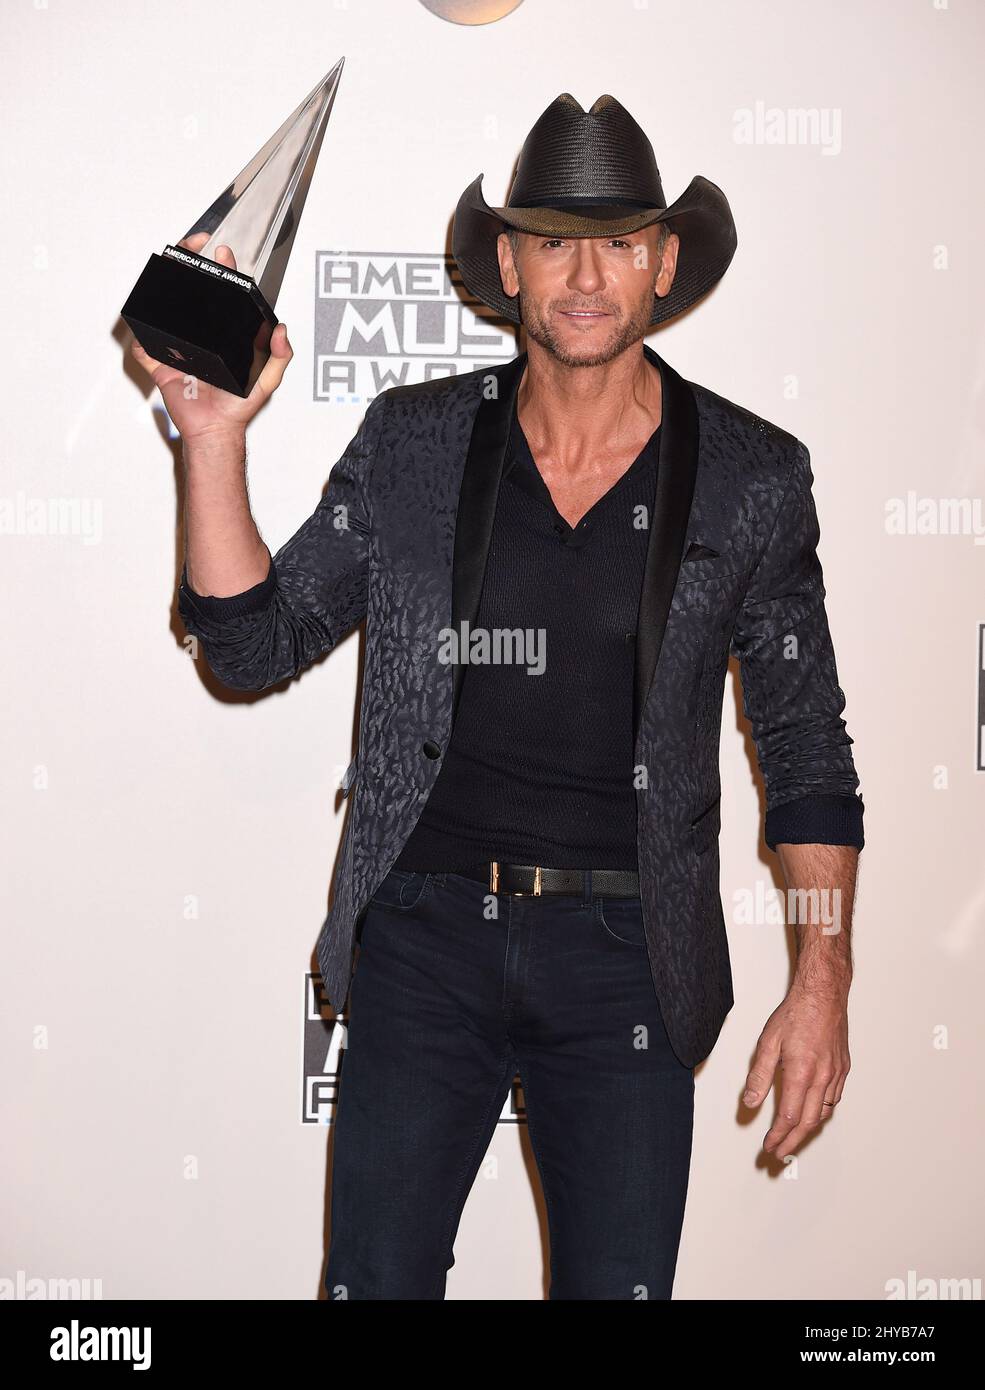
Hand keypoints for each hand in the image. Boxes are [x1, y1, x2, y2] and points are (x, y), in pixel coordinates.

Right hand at [129, 232, 292, 440]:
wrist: (215, 430)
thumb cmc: (238, 406)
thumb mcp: (267, 380)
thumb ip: (278, 356)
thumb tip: (281, 329)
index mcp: (223, 333)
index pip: (222, 293)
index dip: (221, 269)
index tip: (223, 253)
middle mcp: (200, 334)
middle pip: (190, 291)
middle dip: (188, 264)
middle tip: (192, 248)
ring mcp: (178, 346)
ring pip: (165, 309)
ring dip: (162, 287)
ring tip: (167, 270)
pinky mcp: (161, 363)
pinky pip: (145, 347)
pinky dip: (142, 338)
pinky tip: (147, 328)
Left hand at [742, 983, 850, 1158]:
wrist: (824, 995)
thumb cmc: (796, 1013)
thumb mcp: (768, 1042)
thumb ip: (759, 1076)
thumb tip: (750, 1102)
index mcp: (802, 1073)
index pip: (789, 1116)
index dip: (778, 1136)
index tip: (769, 1146)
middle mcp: (822, 1077)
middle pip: (807, 1122)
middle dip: (792, 1142)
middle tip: (779, 1153)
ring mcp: (836, 1074)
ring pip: (823, 1113)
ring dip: (808, 1130)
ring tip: (793, 1139)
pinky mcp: (843, 1068)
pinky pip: (834, 1099)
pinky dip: (821, 1113)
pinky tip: (813, 1114)